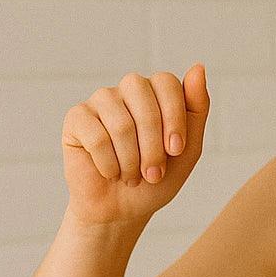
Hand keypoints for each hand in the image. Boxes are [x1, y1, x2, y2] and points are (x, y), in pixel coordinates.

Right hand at [61, 64, 209, 227]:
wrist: (125, 210)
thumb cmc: (157, 179)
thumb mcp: (188, 149)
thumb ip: (197, 109)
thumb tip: (198, 67)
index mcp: (157, 92)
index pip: (166, 83)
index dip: (173, 118)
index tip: (176, 150)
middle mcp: (128, 90)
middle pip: (142, 97)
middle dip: (153, 144)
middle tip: (154, 173)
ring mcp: (101, 101)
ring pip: (120, 122)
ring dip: (131, 160)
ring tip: (132, 177)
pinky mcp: (76, 118)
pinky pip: (96, 136)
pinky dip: (109, 164)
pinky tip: (110, 173)